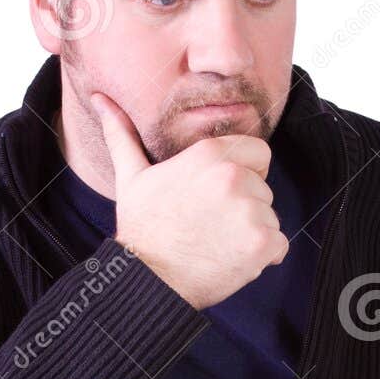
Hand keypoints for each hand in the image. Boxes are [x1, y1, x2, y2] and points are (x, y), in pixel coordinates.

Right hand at [90, 91, 287, 309]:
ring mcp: (249, 210)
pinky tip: (230, 260)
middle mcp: (232, 176)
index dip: (244, 175)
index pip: (259, 154)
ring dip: (251, 234)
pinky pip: (279, 246)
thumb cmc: (141, 230)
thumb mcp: (131, 177)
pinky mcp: (261, 242)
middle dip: (245, 208)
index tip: (218, 196)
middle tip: (210, 226)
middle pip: (263, 189)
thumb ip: (123, 135)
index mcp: (209, 154)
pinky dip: (262, 258)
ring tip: (216, 244)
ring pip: (270, 218)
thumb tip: (100, 100)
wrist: (147, 279)